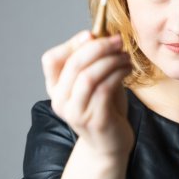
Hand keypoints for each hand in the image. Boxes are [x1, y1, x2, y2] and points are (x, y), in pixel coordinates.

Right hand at [41, 30, 132, 156]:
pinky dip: (118, 74)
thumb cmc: (105, 109)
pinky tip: (127, 70)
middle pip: (73, 64)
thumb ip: (94, 62)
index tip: (92, 34)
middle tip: (118, 40)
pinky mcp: (93, 120)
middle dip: (98, 47)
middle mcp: (60, 101)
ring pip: (88, 76)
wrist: (110, 144)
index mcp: (56, 89)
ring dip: (111, 61)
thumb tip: (103, 33)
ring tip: (125, 56)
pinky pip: (104, 89)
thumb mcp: (96, 82)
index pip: (51, 60)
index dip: (71, 44)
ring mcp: (75, 112)